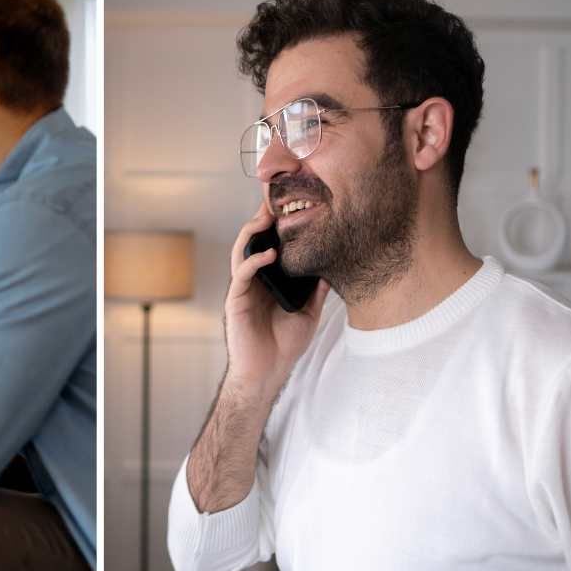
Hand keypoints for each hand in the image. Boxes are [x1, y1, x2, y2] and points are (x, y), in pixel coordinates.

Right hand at [224, 201, 330, 402]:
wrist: (268, 372)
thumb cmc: (285, 344)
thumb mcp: (310, 312)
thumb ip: (318, 290)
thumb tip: (335, 267)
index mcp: (269, 279)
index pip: (271, 244)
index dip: (276, 224)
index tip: (290, 203)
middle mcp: (254, 279)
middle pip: (254, 240)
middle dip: (261, 218)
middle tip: (275, 199)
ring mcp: (243, 288)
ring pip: (243, 251)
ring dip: (253, 232)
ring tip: (267, 217)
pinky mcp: (236, 300)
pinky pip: (242, 275)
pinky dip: (254, 261)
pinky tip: (269, 255)